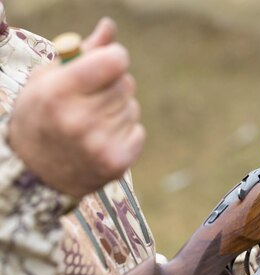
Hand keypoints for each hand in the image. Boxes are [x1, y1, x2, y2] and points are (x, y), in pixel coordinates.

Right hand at [8, 18, 144, 197]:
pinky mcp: (117, 163)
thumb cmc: (40, 117)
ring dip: (118, 109)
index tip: (106, 62)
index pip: (114, 60)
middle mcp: (79, 120)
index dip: (113, 57)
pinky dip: (125, 131)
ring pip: (132, 107)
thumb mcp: (47, 79)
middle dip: (112, 85)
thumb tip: (110, 27)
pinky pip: (138, 130)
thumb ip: (82, 52)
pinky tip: (100, 139)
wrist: (34, 174)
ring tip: (91, 122)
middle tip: (89, 99)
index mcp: (58, 93)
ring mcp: (100, 144)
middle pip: (126, 83)